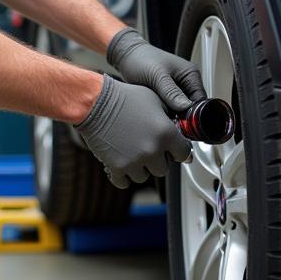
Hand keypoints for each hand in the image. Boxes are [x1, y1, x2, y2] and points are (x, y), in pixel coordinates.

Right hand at [76, 75, 192, 188]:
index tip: (173, 150)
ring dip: (140, 167)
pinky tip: (122, 162)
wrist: (96, 102)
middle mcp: (152, 150)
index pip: (184, 153)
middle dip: (157, 159)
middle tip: (147, 147)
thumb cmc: (125, 97)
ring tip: (131, 151)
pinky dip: (124, 175)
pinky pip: (125, 182)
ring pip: (144, 176)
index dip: (178, 151)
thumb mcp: (155, 99)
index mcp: (166, 132)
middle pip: (163, 168)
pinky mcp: (117, 168)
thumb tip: (178, 129)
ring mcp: (134, 161)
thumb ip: (170, 116)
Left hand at [107, 28, 206, 113]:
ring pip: (180, 110)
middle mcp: (186, 82)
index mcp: (190, 74)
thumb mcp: (157, 76)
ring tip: (160, 114)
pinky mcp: (167, 94)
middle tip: (169, 120)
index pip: (200, 101)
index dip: (193, 113)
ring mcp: (177, 88)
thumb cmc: (141, 59)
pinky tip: (156, 112)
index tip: (182, 122)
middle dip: (182, 116)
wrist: (126, 56)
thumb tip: (185, 107)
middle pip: (191, 107)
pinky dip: (165, 112)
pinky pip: (171, 108)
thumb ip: (171, 92)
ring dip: (173, 115)